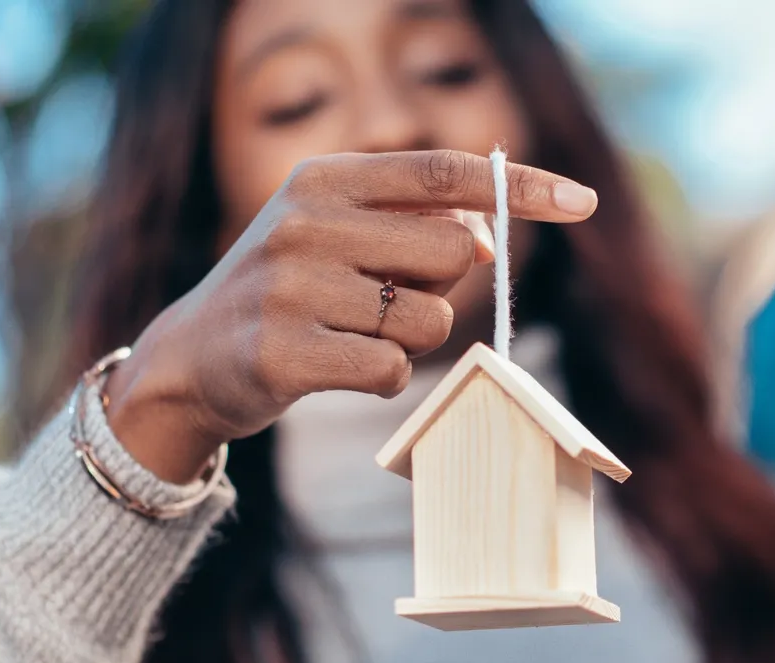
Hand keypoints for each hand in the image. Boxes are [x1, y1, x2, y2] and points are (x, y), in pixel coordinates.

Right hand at [103, 150, 598, 482]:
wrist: (191, 359)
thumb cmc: (290, 293)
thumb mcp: (340, 235)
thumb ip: (415, 227)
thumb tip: (487, 239)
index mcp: (325, 178)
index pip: (446, 172)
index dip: (522, 188)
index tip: (583, 202)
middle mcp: (306, 221)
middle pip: (456, 253)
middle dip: (444, 288)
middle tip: (389, 299)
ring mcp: (291, 287)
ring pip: (429, 321)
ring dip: (411, 340)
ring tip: (352, 334)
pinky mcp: (283, 353)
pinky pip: (391, 371)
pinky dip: (382, 378)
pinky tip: (337, 368)